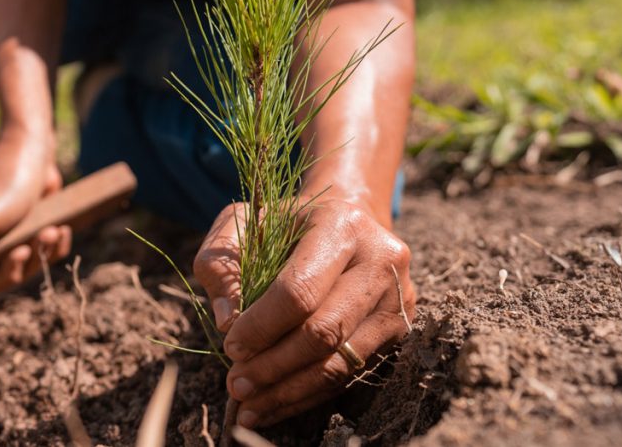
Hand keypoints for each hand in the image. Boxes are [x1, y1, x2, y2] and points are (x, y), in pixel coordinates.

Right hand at [0, 128, 71, 299]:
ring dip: (38, 252)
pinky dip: (53, 246)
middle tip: (24, 248)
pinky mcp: (22, 230)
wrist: (33, 150)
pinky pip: (40, 252)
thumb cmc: (4, 185)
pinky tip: (60, 230)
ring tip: (49, 230)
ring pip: (20, 267)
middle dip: (14, 268)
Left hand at [194, 197, 414, 427]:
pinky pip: (350, 372)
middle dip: (273, 365)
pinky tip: (275, 404)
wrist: (347, 216)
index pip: (300, 289)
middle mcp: (380, 261)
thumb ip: (221, 264)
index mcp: (341, 226)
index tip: (231, 346)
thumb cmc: (287, 222)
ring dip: (289, 390)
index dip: (263, 325)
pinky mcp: (400, 328)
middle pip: (324, 331)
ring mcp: (397, 297)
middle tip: (236, 384)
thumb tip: (226, 322)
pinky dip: (308, 394)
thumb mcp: (243, 223)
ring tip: (249, 404)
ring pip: (341, 361)